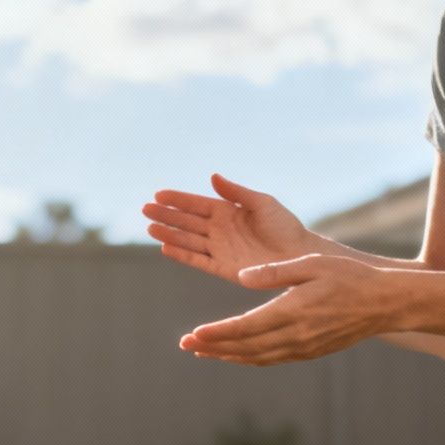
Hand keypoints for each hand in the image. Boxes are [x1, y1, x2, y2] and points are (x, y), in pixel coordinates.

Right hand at [142, 174, 313, 285]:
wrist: (299, 255)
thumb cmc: (284, 226)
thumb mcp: (262, 203)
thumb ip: (236, 192)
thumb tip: (212, 176)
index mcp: (228, 212)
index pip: (197, 204)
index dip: (178, 200)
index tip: (158, 194)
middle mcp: (220, 230)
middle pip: (187, 221)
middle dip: (167, 215)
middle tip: (145, 209)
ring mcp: (220, 249)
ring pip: (188, 240)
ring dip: (169, 234)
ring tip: (150, 227)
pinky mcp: (223, 268)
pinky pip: (198, 260)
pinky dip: (183, 254)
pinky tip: (166, 247)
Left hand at [181, 255, 409, 365]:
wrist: (385, 303)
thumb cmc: (349, 276)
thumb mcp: (312, 264)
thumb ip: (275, 272)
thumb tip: (242, 277)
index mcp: (292, 311)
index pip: (245, 327)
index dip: (217, 333)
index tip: (193, 335)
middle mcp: (296, 336)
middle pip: (245, 347)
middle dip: (213, 347)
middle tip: (186, 344)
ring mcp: (304, 348)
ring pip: (257, 357)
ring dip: (228, 355)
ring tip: (202, 351)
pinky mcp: (311, 352)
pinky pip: (272, 359)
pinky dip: (249, 358)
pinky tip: (236, 353)